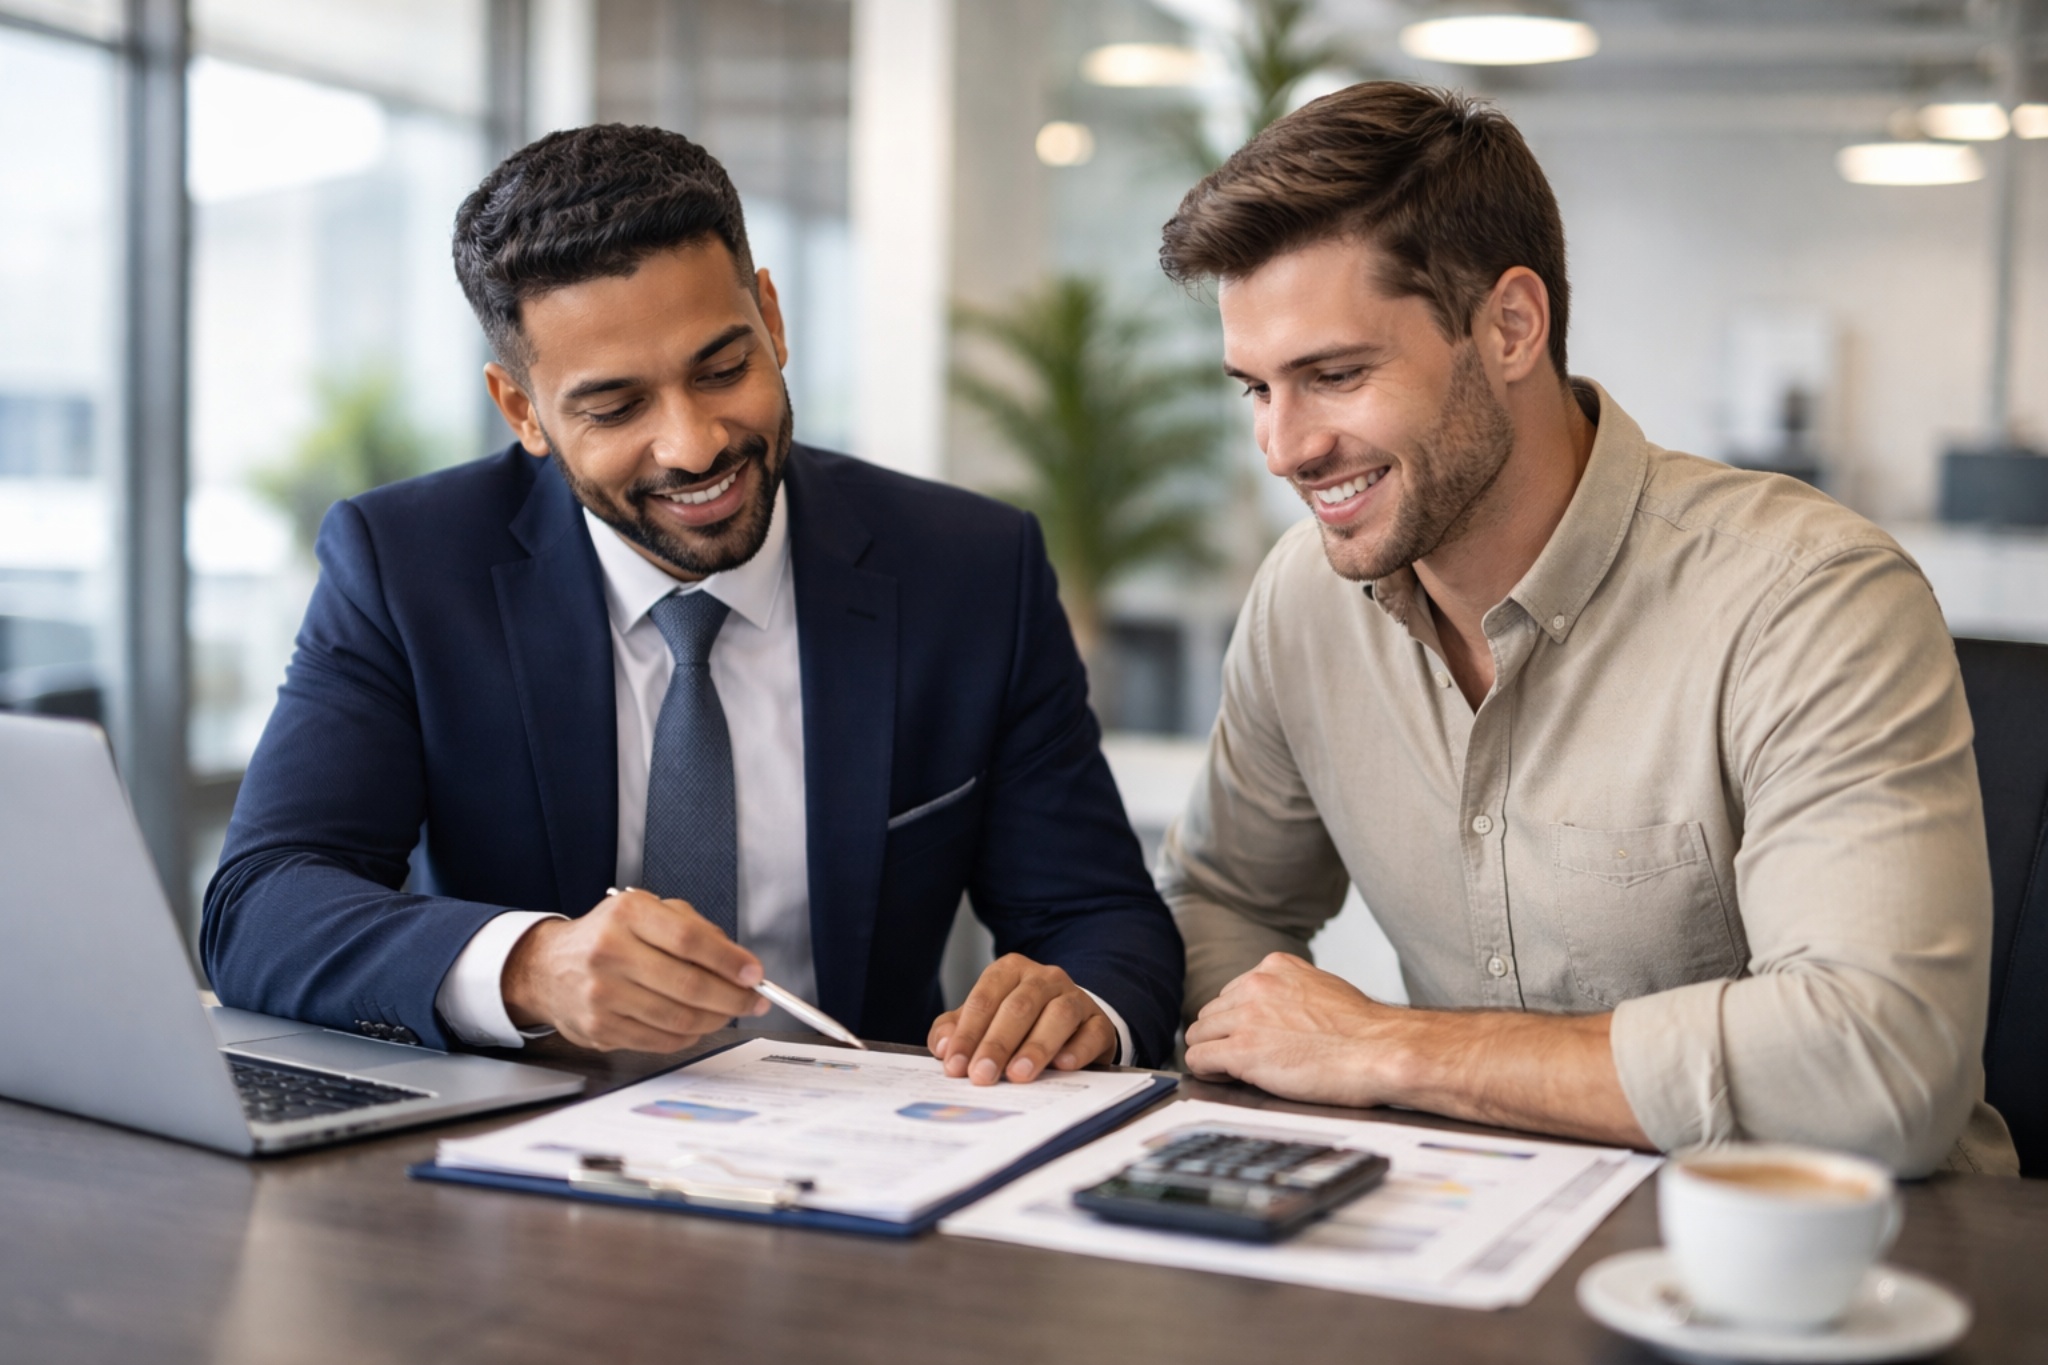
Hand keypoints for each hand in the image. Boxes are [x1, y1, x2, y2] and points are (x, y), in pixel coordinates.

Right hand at [501, 888, 768, 1051]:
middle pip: (689, 984)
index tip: (754, 973)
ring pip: (678, 1018)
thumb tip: (739, 963)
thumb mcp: (646, 912)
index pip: (690, 940)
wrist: (548, 968)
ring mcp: (602, 994)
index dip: (729, 960)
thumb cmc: (608, 937)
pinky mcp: (600, 1028)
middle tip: (753, 1000)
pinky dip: (689, 1036)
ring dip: (715, 1020)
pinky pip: (660, 1040)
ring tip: (728, 1012)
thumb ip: (693, 929)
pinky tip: (697, 1025)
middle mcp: (610, 952)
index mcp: (628, 914)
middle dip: (732, 997)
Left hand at [927, 954, 1116, 1084]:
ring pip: (1058, 1015)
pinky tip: (1062, 1065)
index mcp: (1010, 971)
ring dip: (1036, 1046)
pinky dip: (1077, 1049)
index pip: (985, 998)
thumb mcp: (983, 1021)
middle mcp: (1044, 978)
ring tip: (1019, 1074)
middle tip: (982, 1076)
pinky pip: (1092, 1032)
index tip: (954, 1065)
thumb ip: (956, 1030)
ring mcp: (1075, 997)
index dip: (967, 1033)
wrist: (1070, 1024)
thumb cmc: (1020, 1023)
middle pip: (1018, 1007)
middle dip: (997, 1044)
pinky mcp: (1099, 1022)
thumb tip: (944, 1047)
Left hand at [1181, 953, 1400, 1107]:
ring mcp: (1247, 1017)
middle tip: (1245, 1059)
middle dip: (1224, 1037)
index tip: (1252, 1039)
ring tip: (1238, 1071)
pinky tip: (1226, 1079)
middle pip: (1212, 1013)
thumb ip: (1291, 993)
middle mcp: (1256, 985)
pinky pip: (1199, 1058)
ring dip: (1214, 1053)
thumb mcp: (1323, 989)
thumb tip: (1276, 1013)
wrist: (1381, 1051)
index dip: (1239, 1022)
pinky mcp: (1243, 1050)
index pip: (1232, 993)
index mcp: (1275, 967)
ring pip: (1200, 1034)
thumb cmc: (1364, 1032)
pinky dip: (1207, 1071)